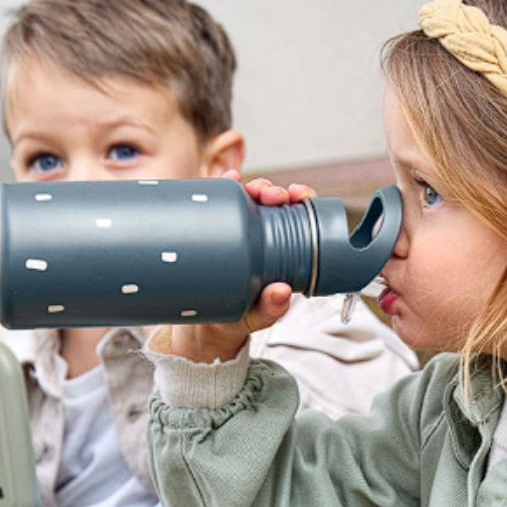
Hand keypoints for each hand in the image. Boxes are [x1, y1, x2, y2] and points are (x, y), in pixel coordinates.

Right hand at [168, 175, 315, 362]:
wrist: (202, 328)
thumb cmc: (238, 319)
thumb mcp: (255, 317)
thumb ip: (270, 310)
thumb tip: (282, 292)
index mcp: (283, 253)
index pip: (299, 218)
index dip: (303, 200)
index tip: (298, 195)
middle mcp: (262, 238)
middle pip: (273, 203)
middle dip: (273, 190)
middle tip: (269, 195)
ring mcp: (237, 233)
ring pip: (248, 199)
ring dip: (252, 185)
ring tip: (247, 187)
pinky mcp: (214, 232)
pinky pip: (219, 205)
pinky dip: (224, 187)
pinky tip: (226, 179)